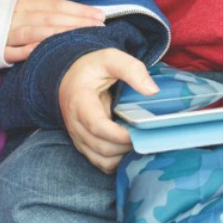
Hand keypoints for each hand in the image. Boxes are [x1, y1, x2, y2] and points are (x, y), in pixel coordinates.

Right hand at [4, 0, 105, 62]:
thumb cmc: (0, 11)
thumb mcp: (20, 1)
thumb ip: (43, 6)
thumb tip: (74, 10)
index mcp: (24, 2)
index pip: (56, 5)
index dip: (78, 10)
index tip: (100, 16)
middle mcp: (17, 15)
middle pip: (51, 19)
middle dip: (77, 23)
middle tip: (99, 28)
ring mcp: (7, 33)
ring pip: (36, 33)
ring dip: (60, 36)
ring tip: (82, 39)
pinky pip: (16, 51)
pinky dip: (31, 50)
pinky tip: (48, 51)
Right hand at [59, 49, 158, 173]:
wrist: (69, 78)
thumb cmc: (91, 68)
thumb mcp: (109, 59)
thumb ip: (131, 69)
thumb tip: (152, 91)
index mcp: (80, 103)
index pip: (97, 126)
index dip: (119, 135)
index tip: (138, 131)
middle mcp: (76, 125)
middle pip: (102, 148)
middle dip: (126, 146)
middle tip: (146, 135)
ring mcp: (79, 138)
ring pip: (102, 160)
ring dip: (123, 156)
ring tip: (140, 142)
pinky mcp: (85, 146)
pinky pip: (101, 163)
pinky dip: (117, 162)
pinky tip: (130, 149)